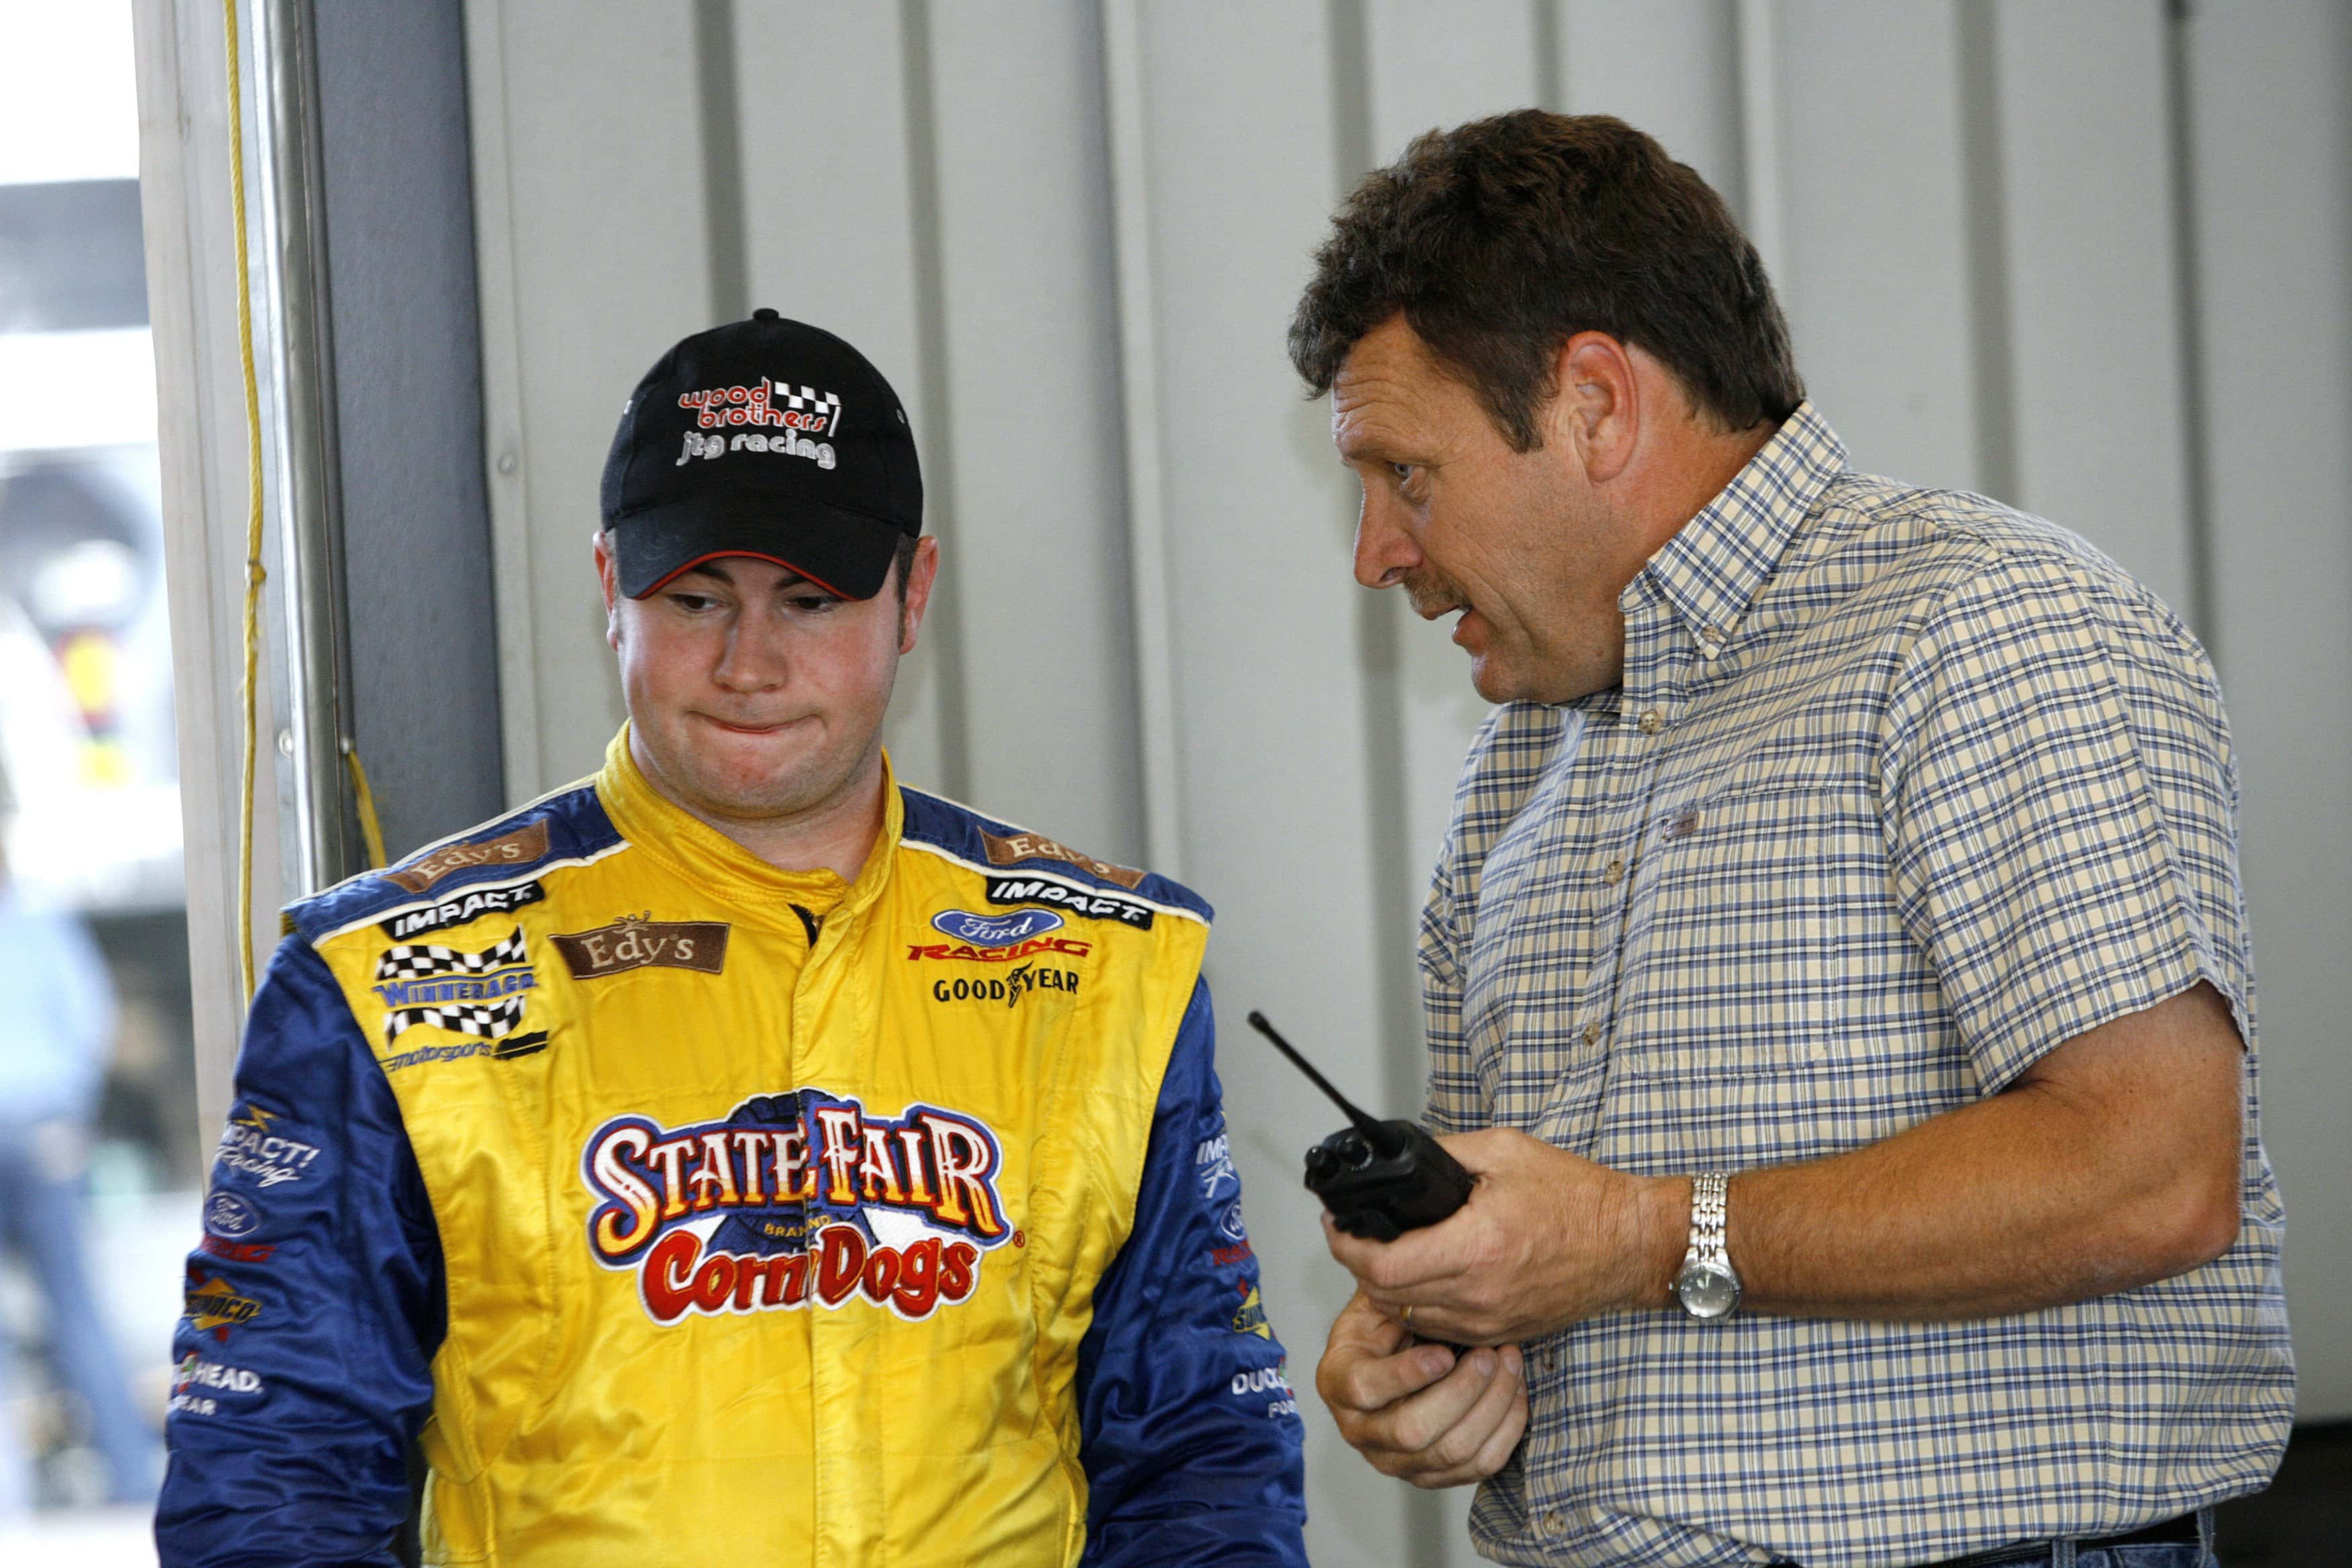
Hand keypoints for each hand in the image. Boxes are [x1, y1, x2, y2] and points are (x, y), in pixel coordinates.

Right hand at [1315, 1286, 1527, 1487]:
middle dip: (1462, 1392)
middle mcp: (1359, 1430)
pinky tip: (1515, 1393)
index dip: (1406, 1374)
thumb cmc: (1386, 1325)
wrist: (1394, 1358)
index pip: (1365, 1389)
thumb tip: (1400, 1266)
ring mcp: (1395, 1461)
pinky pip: (1478, 1467)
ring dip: (1491, 1407)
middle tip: (1491, 1355)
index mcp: (1337, 1382)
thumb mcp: (1374, 1301)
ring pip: (1452, 1452)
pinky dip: (1506, 1430)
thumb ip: (1385, 1291)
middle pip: (1412, 1431)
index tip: (1444, 1353)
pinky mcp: (1431, 1475)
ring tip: (1510, 1364)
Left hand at [1324, 1127, 1681, 1344]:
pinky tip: (1422, 1278)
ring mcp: (1489, 1321)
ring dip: (1386, 1289)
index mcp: (1475, 1246)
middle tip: (1357, 1235)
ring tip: (1386, 1253)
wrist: (1629, 1244)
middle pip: (1385, 1296)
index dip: (1346, 1246)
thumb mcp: (1504, 1151)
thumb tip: (1399, 1158)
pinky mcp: (1501, 1333)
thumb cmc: (1578, 1198)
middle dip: (1359, 1265)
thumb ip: (1444, 1153)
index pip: (1382, 1266)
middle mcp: (1478, 1293)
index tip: (1337, 1226)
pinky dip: (1419, 1307)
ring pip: (1407, 1317)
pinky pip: (1439, 1329)